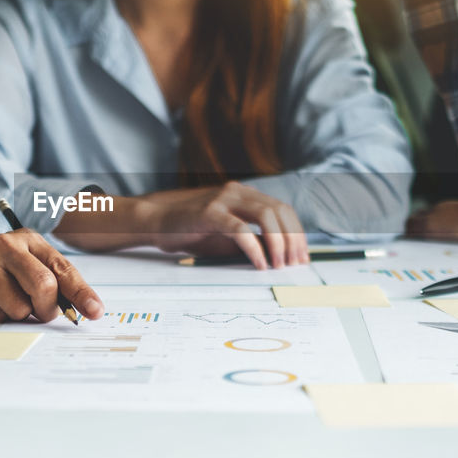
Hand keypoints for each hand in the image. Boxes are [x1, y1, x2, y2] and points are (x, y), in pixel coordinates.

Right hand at [0, 229, 104, 322]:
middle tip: (41, 313)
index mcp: (28, 240)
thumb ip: (53, 283)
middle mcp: (6, 246)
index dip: (82, 293)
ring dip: (16, 315)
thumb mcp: (25, 264)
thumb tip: (80, 310)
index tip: (95, 312)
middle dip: (47, 308)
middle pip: (43, 286)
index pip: (63, 269)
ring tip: (2, 300)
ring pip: (18, 308)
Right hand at [140, 181, 308, 268]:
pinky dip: (254, 248)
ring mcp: (223, 199)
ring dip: (278, 243)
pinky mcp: (210, 213)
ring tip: (279, 265)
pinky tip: (260, 263)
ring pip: (265, 216)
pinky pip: (240, 229)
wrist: (155, 221)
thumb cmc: (191, 231)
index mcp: (245, 195)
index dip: (297, 233)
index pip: (282, 210)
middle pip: (279, 211)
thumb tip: (279, 256)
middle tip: (294, 264)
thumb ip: (251, 241)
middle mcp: (238, 192)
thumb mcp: (226, 237)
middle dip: (293, 239)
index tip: (302, 257)